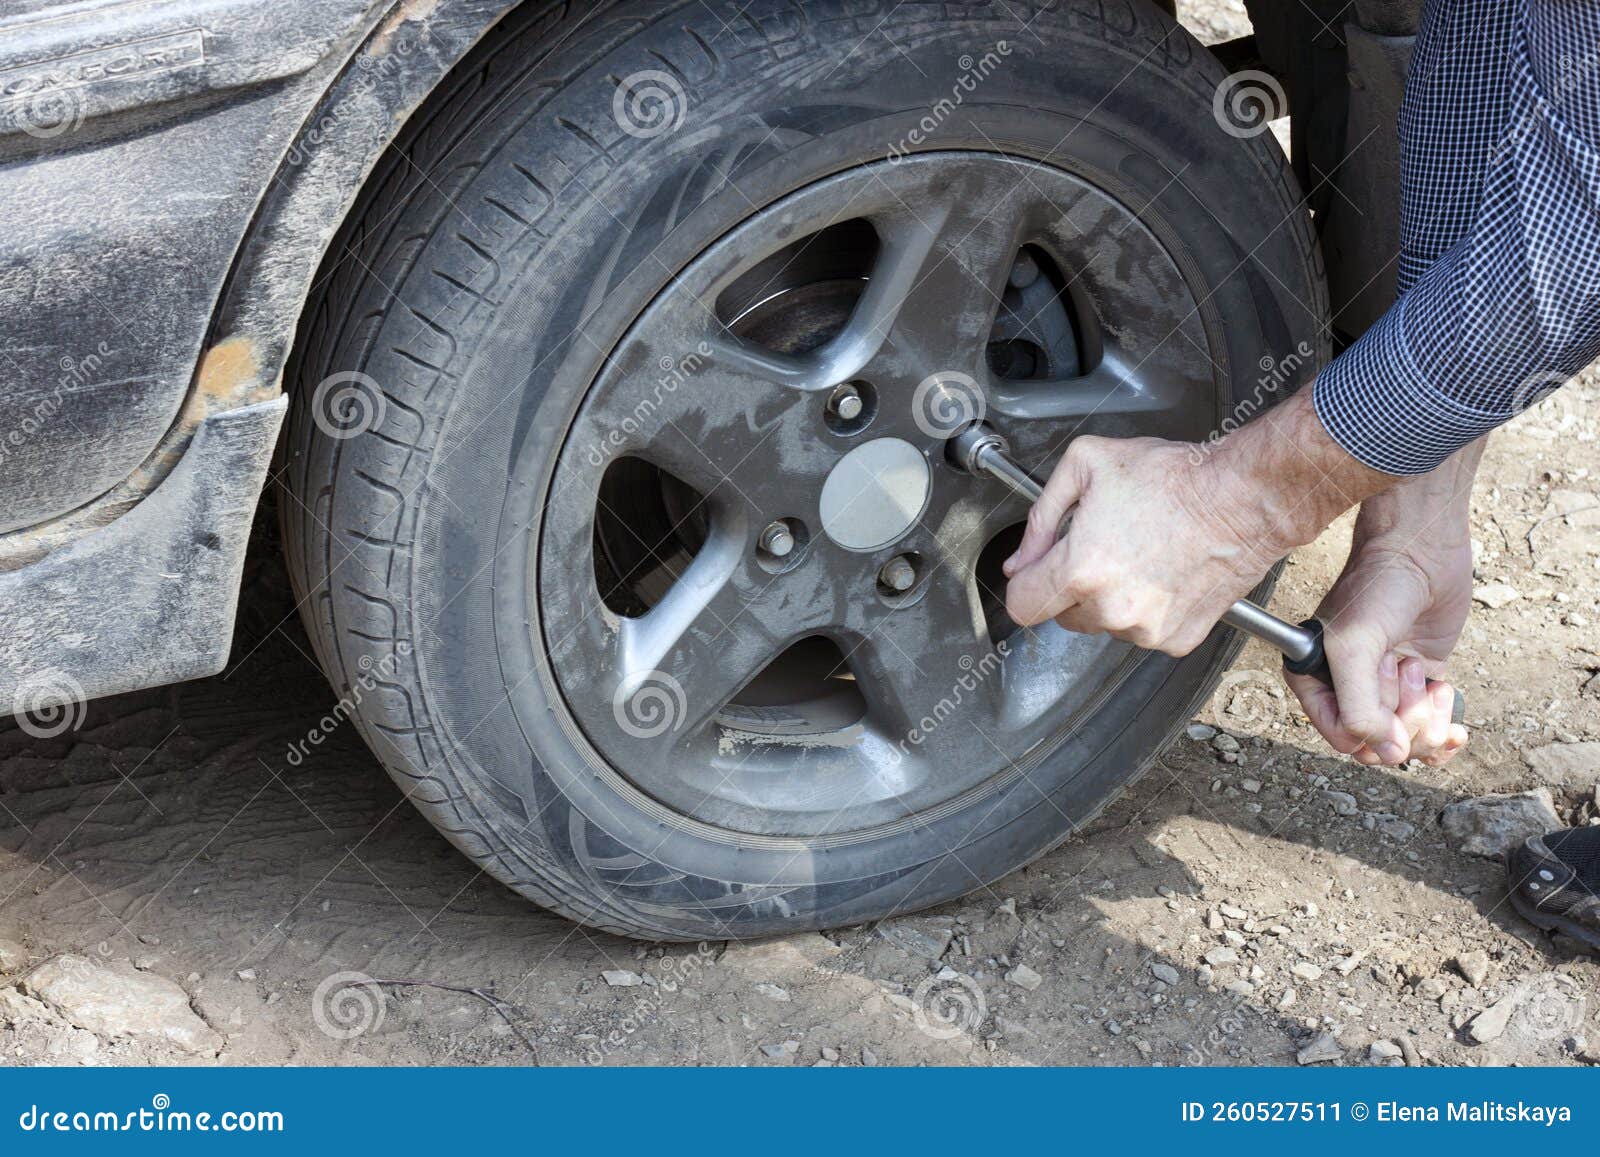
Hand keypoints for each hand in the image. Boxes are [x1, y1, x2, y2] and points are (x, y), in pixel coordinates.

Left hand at [1001, 435, 1281, 653]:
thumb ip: (1041, 516)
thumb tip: (1020, 561)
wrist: (1244, 498)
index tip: (1041, 569)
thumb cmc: (1174, 478)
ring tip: (1140, 556)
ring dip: (1110, 599)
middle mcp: (1111, 609)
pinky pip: (1143, 632)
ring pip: (1103, 625)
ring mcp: (1146, 630)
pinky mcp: (1177, 639)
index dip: (1028, 582)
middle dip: (1071, 587)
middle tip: (1103, 548)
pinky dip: (1147, 609)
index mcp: (1081, 570)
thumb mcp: (1087, 465)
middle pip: (1062, 617)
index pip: (1021, 606)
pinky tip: (1164, 573)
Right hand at [1283, 445, 1480, 766]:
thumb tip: (1384, 754)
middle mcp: (1348, 687)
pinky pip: (1432, 728)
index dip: (1370, 731)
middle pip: (1380, 742)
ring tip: (1424, 676)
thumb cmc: (1377, 587)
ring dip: (1425, 716)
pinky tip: (1451, 713)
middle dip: (1402, 717)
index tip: (1387, 704)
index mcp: (1315, 680)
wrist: (1421, 549)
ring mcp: (1386, 686)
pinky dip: (1446, 727)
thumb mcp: (1354, 648)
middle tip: (1405, 670)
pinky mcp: (1421, 680)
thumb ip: (1359, 706)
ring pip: (1409, 739)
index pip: (1342, 736)